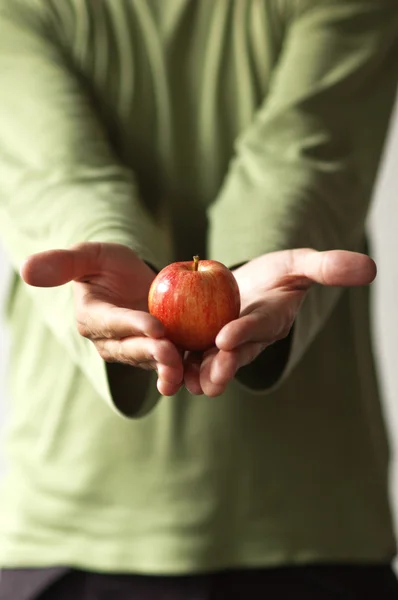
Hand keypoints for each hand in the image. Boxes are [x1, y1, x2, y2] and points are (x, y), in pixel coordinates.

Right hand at [20, 242, 183, 395]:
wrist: (134, 280)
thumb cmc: (107, 265)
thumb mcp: (89, 255)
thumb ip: (63, 262)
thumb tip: (26, 269)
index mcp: (93, 318)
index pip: (112, 323)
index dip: (132, 325)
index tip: (156, 327)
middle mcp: (112, 341)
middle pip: (133, 349)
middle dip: (152, 353)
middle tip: (173, 353)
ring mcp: (137, 350)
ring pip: (152, 363)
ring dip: (168, 370)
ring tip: (183, 375)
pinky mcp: (158, 353)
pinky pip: (172, 362)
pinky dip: (186, 369)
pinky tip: (200, 374)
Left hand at [184, 248, 376, 396]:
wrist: (248, 286)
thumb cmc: (278, 274)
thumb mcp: (300, 264)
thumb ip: (328, 266)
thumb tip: (371, 268)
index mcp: (271, 319)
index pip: (261, 327)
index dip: (246, 333)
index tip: (228, 339)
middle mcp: (249, 337)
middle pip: (235, 354)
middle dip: (222, 368)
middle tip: (206, 380)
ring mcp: (225, 343)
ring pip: (211, 362)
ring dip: (196, 373)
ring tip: (179, 381)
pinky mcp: (204, 342)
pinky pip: (190, 352)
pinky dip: (176, 359)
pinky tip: (159, 364)